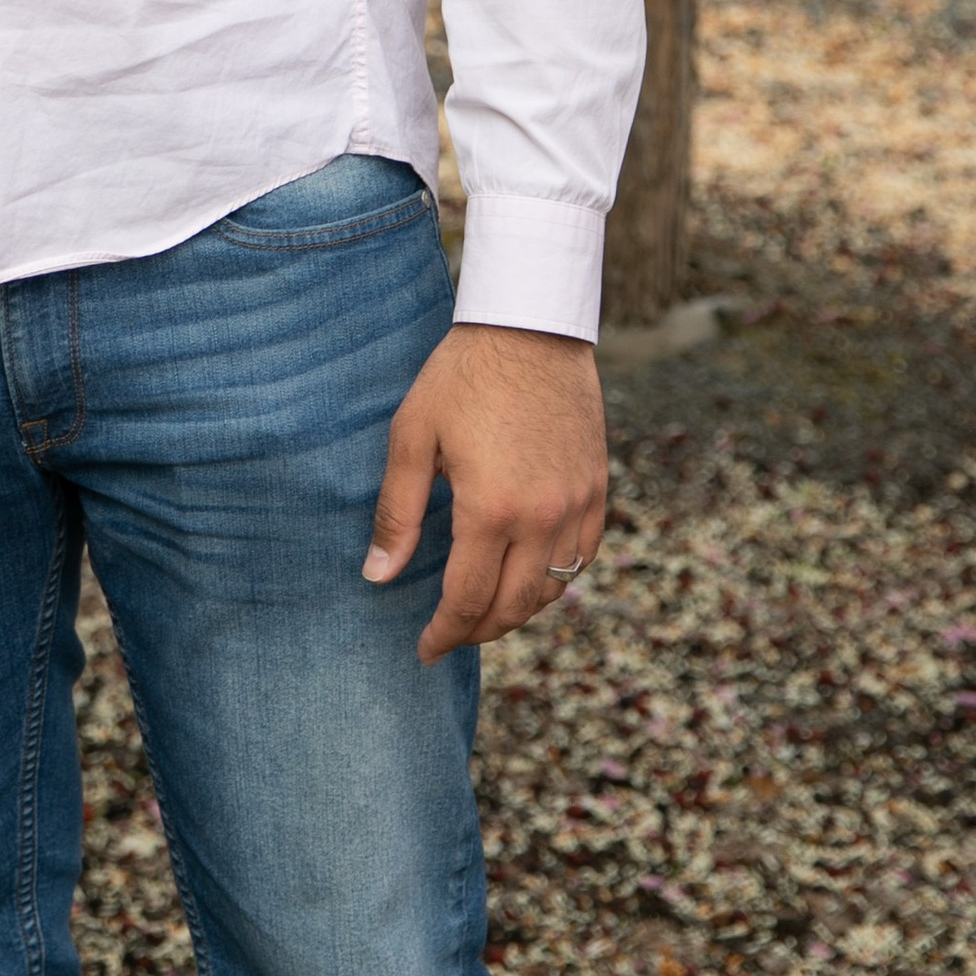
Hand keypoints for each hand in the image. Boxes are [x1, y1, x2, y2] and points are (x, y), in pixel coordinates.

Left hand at [363, 323, 607, 664]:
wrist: (529, 326)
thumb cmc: (461, 376)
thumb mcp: (412, 437)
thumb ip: (396, 514)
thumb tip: (378, 577)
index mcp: (491, 508)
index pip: (468, 600)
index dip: (444, 633)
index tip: (424, 649)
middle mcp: (542, 517)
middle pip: (512, 607)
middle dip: (477, 631)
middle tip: (449, 636)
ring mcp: (577, 505)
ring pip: (551, 590)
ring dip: (516, 612)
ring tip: (482, 612)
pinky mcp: (598, 489)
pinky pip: (582, 558)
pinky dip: (556, 581)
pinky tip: (529, 579)